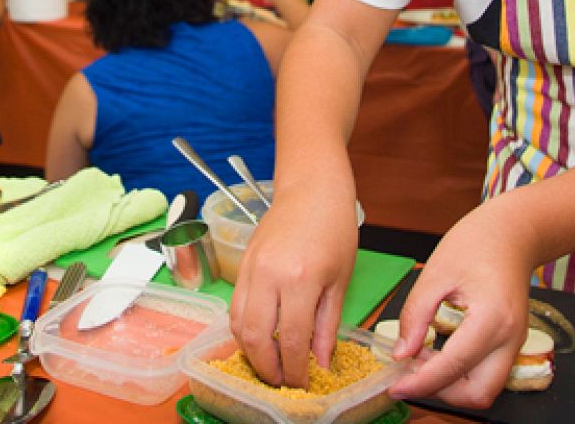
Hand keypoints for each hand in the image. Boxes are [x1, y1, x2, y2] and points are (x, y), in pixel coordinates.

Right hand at [230, 185, 357, 387]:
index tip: (303, 384)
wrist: (311, 189)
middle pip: (256, 338)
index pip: (292, 339)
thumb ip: (327, 324)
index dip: (295, 369)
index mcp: (301, 280)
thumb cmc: (334, 228)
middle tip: (281, 381)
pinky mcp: (241, 264)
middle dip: (267, 368)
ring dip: (250, 351)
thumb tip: (321, 361)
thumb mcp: (340, 280)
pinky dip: (242, 328)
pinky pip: (234, 306)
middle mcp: (270, 276)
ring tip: (269, 363)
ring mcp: (251, 269)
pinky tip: (259, 337)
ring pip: (238, 324)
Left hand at [388, 199, 540, 407]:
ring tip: (420, 361)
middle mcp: (510, 338)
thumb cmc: (476, 243)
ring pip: (486, 388)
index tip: (394, 386)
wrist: (512, 232)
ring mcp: (515, 342)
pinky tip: (436, 353)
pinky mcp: (511, 342)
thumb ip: (415, 316)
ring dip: (452, 385)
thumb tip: (401, 353)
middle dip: (442, 393)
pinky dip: (462, 373)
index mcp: (492, 318)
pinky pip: (487, 371)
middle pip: (479, 393)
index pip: (453, 366)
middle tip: (410, 375)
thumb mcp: (435, 274)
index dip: (421, 383)